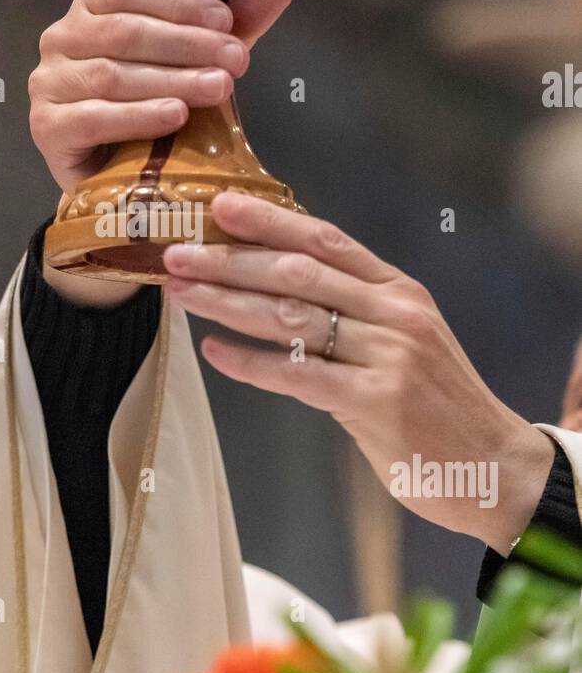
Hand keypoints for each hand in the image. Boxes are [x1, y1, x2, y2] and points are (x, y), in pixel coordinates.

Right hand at [29, 0, 293, 194]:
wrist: (115, 177)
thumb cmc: (154, 106)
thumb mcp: (199, 58)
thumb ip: (234, 22)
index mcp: (92, 7)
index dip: (179, 2)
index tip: (227, 22)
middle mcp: (62, 38)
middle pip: (125, 33)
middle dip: (187, 45)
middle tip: (236, 61)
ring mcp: (49, 83)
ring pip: (113, 75)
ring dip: (172, 80)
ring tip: (219, 89)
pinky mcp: (47, 127)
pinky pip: (93, 118)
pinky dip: (138, 116)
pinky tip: (175, 116)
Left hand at [164, 192, 555, 553]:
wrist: (495, 467)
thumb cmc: (437, 404)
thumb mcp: (407, 339)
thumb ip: (355, 310)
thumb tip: (277, 281)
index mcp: (399, 291)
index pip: (326, 239)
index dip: (270, 219)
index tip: (220, 204)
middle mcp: (395, 314)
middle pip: (298, 272)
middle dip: (231, 260)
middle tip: (177, 253)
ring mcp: (387, 357)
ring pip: (291, 317)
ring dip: (228, 302)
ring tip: (181, 293)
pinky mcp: (377, 403)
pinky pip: (297, 375)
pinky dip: (250, 362)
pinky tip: (215, 351)